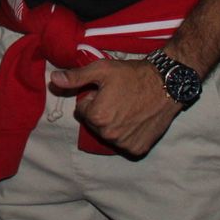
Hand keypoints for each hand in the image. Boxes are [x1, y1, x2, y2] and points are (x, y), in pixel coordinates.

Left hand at [49, 58, 180, 156]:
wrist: (167, 84)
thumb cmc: (132, 75)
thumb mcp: (101, 70)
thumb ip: (75, 78)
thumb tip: (53, 81)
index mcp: (96, 117)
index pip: (82, 110)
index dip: (93, 97)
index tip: (107, 90)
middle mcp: (109, 135)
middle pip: (94, 123)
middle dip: (102, 112)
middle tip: (118, 97)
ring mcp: (124, 144)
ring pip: (108, 133)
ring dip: (114, 123)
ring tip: (129, 106)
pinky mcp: (138, 149)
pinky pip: (124, 143)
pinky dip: (128, 133)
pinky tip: (137, 119)